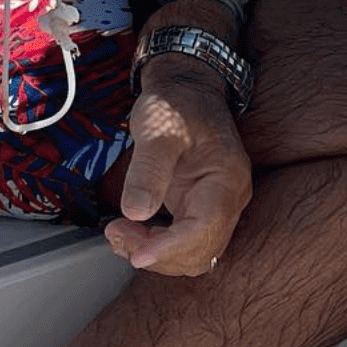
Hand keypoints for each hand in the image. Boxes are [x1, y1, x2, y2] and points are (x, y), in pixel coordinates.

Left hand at [103, 59, 251, 275]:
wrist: (186, 91)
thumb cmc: (177, 103)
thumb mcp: (157, 128)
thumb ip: (147, 170)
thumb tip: (135, 212)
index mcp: (227, 178)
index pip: (205, 228)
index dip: (170, 248)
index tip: (136, 253)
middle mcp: (230, 199)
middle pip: (200, 251)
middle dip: (156, 251)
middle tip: (116, 231)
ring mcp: (218, 207)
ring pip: (192, 255)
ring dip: (155, 254)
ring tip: (120, 232)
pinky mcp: (200, 212)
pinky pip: (184, 245)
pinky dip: (157, 247)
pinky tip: (133, 232)